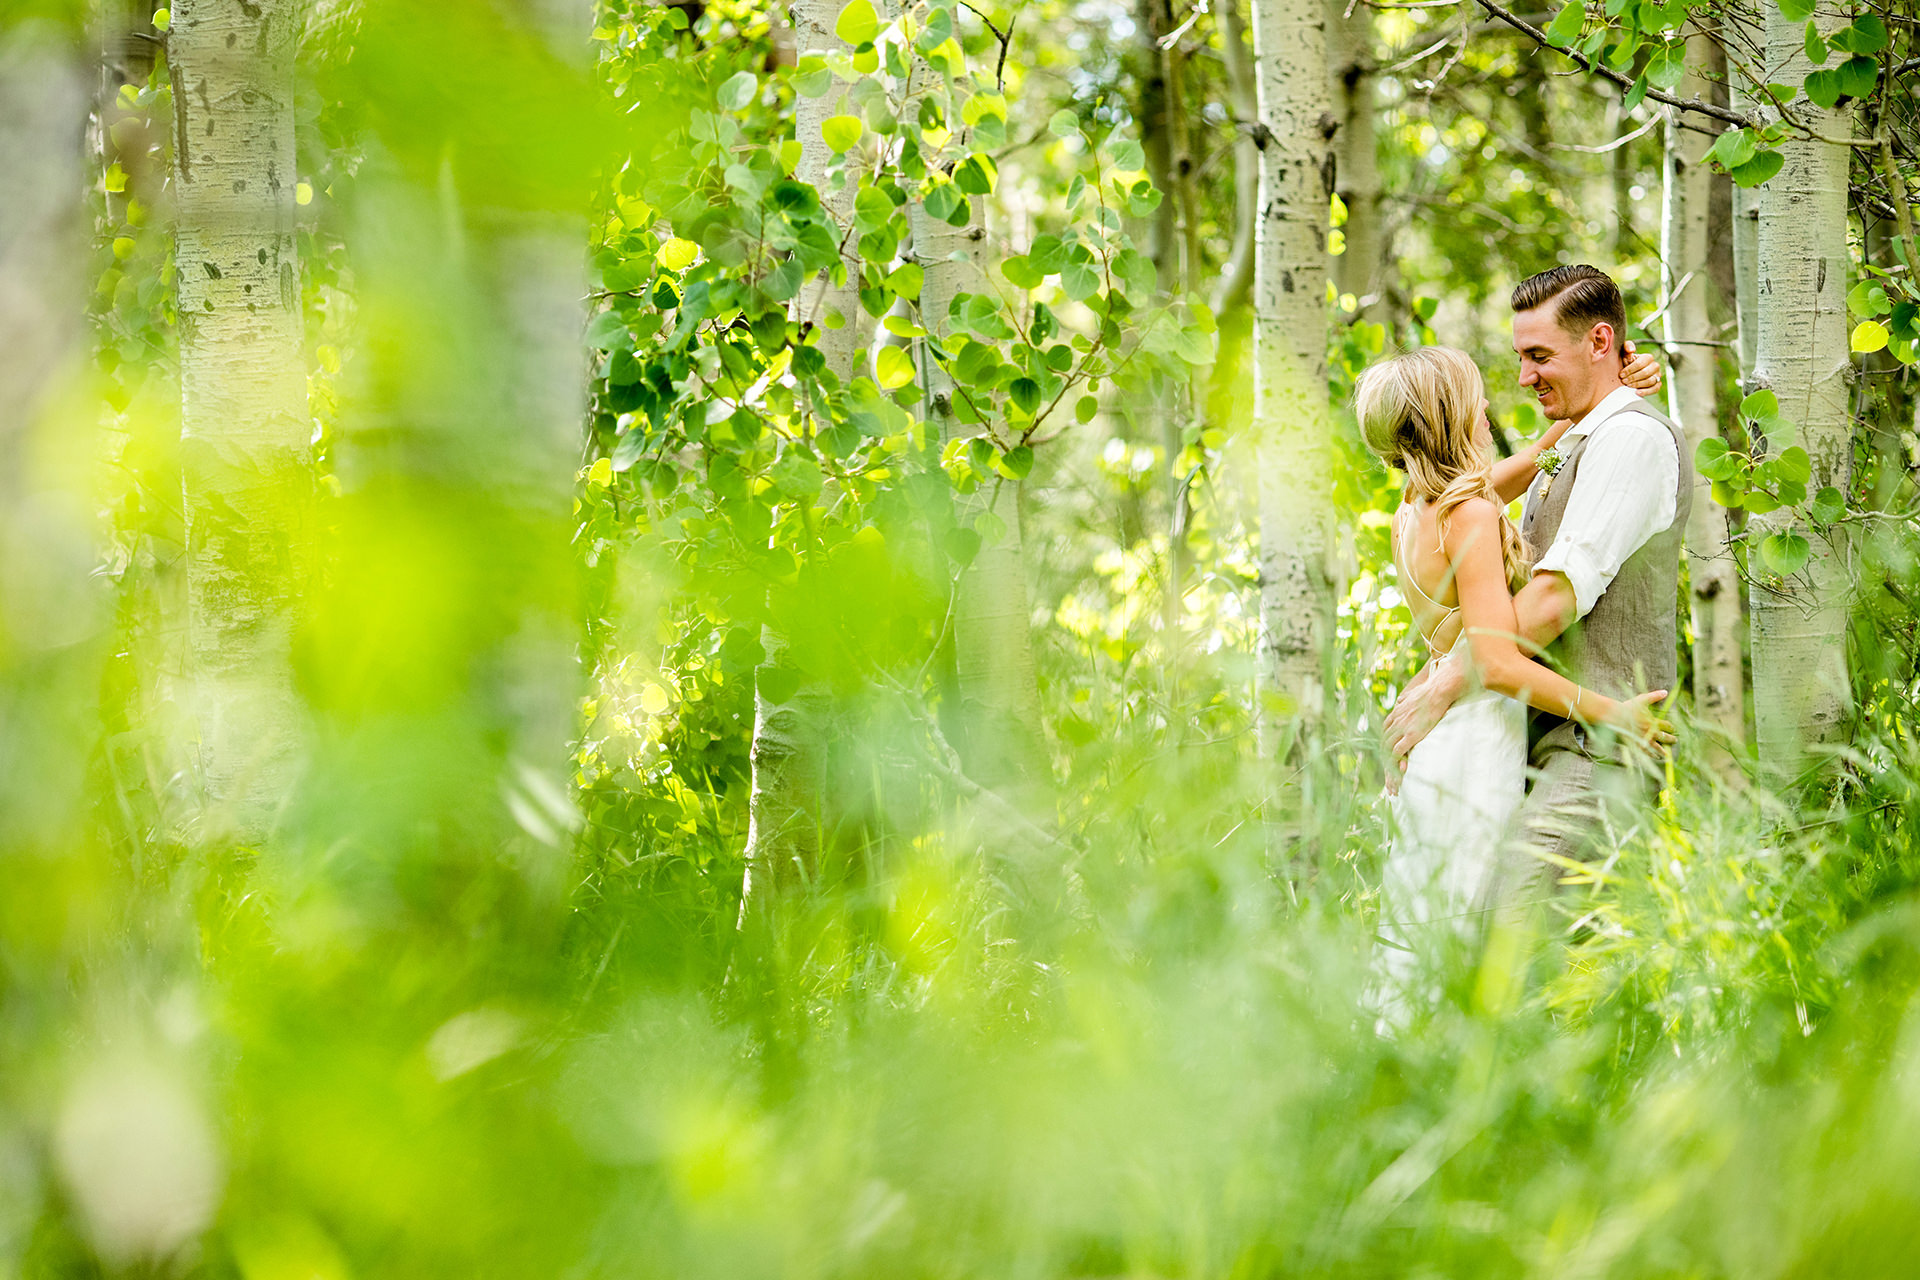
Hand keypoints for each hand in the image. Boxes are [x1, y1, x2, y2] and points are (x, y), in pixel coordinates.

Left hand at [1384, 657, 1465, 777]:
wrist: (1438, 689)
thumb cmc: (1430, 690)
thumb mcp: (1411, 693)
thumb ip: (1404, 699)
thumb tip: (1400, 699)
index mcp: (1396, 713)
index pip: (1385, 732)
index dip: (1386, 744)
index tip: (1388, 754)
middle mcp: (1396, 721)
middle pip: (1384, 743)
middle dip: (1385, 758)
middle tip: (1387, 771)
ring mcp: (1402, 728)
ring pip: (1389, 750)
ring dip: (1389, 764)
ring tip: (1393, 777)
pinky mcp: (1411, 735)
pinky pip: (1398, 752)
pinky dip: (1397, 762)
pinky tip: (1400, 770)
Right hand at [1609, 688, 1674, 753]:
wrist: (1615, 717)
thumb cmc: (1628, 707)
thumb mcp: (1642, 699)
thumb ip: (1654, 696)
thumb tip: (1665, 692)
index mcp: (1653, 722)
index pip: (1667, 726)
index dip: (1671, 728)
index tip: (1673, 729)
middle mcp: (1651, 732)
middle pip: (1664, 737)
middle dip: (1671, 739)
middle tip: (1675, 741)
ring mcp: (1644, 739)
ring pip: (1657, 747)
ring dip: (1663, 751)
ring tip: (1667, 754)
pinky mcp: (1637, 744)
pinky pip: (1647, 752)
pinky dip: (1652, 755)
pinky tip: (1656, 758)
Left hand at [1622, 340, 1662, 397]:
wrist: (1631, 373)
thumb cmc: (1627, 363)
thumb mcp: (1625, 355)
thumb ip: (1627, 348)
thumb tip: (1631, 349)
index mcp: (1648, 357)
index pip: (1640, 364)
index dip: (1629, 370)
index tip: (1621, 374)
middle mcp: (1655, 366)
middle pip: (1645, 373)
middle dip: (1633, 378)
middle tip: (1624, 381)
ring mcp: (1657, 375)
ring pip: (1650, 381)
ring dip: (1637, 384)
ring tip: (1628, 385)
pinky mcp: (1657, 384)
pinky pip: (1655, 389)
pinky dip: (1646, 392)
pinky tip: (1637, 393)